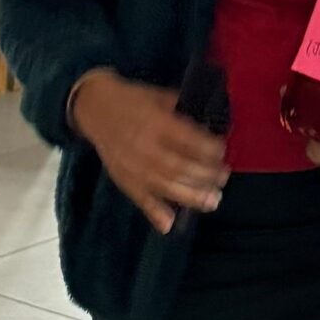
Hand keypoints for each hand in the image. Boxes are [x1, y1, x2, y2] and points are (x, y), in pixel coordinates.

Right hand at [70, 70, 227, 234]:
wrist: (95, 108)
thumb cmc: (133, 100)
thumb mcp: (159, 96)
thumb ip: (183, 111)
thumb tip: (210, 125)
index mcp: (154, 122)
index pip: (185, 138)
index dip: (206, 147)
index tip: (222, 152)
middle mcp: (143, 146)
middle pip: (177, 166)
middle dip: (204, 175)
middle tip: (223, 178)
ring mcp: (132, 166)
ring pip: (163, 185)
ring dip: (190, 196)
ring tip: (212, 201)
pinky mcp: (122, 179)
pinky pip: (139, 198)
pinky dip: (154, 212)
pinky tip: (170, 224)